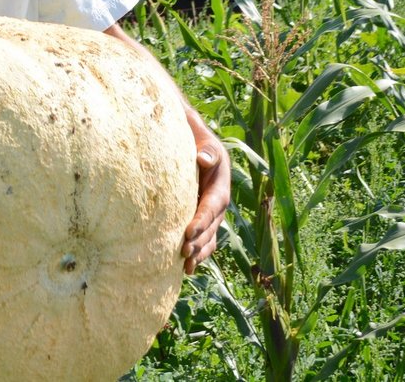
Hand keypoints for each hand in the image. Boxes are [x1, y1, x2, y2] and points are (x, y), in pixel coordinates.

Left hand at [181, 116, 229, 273]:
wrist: (191, 141)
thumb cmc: (193, 137)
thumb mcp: (201, 138)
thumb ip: (205, 148)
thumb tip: (203, 158)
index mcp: (220, 183)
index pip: (212, 205)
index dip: (202, 220)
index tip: (187, 232)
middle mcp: (219, 200)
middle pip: (212, 226)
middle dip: (199, 241)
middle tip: (183, 253)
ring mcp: (212, 212)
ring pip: (210, 236)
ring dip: (200, 252)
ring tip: (187, 266)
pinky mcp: (203, 218)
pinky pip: (205, 239)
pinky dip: (199, 253)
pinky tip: (187, 268)